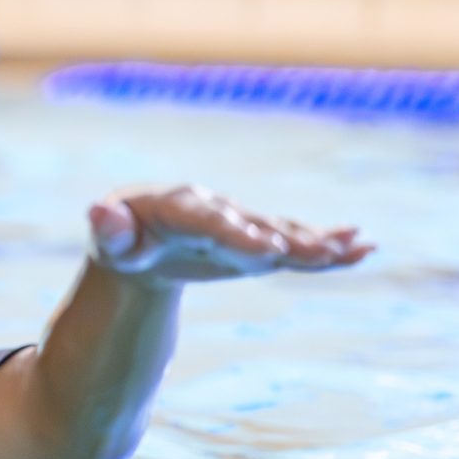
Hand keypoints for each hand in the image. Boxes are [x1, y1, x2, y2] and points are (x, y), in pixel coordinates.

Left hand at [88, 185, 374, 283]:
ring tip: (357, 245)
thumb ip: (108, 228)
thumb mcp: (109, 238)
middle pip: (256, 225)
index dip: (239, 236)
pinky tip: (361, 248)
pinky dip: (325, 246)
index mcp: (178, 207)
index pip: (211, 222)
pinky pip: (293, 241)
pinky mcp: (256, 239)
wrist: (141, 237)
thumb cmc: (122, 238)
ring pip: (282, 232)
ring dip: (318, 241)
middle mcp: (217, 209)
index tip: (268, 251)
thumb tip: (97, 211)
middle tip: (322, 252)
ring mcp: (241, 223)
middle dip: (289, 239)